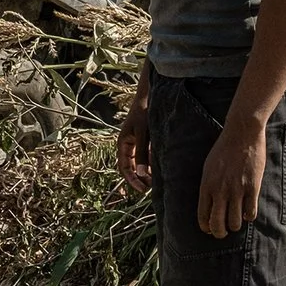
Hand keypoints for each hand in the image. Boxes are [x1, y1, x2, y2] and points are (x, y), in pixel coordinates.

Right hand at [116, 70, 152, 192]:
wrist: (151, 94)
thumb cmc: (145, 111)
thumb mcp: (143, 133)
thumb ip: (141, 153)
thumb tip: (141, 174)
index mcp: (123, 144)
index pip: (124, 168)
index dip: (131, 181)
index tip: (142, 190)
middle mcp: (129, 144)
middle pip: (131, 167)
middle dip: (139, 179)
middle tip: (151, 189)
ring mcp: (138, 142)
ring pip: (140, 163)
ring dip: (146, 173)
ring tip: (157, 182)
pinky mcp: (147, 139)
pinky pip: (148, 156)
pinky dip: (152, 164)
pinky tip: (162, 169)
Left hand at [196, 119, 268, 238]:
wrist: (242, 134)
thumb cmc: (224, 149)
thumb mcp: (208, 167)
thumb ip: (208, 186)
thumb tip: (209, 204)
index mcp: (207, 186)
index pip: (203, 217)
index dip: (206, 228)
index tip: (210, 229)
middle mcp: (220, 191)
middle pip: (217, 225)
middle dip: (220, 233)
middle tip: (223, 231)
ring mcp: (237, 190)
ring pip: (235, 223)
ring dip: (235, 225)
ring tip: (236, 221)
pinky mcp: (253, 187)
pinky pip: (250, 213)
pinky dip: (248, 216)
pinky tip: (247, 211)